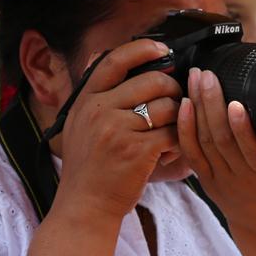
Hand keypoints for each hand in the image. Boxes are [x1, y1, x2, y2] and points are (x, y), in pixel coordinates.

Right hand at [53, 39, 181, 220]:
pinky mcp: (137, 150)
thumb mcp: (79, 124)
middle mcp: (100, 111)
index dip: (142, 49)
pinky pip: (172, 134)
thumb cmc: (88, 168)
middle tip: (175, 102)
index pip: (115, 60)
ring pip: (167, 107)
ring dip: (177, 118)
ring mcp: (118, 130)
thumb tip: (101, 55)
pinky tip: (168, 152)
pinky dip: (177, 142)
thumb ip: (94, 94)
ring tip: (169, 132)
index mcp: (87, 100)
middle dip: (172, 89)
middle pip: (152, 81)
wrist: (84, 206)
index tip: (161, 49)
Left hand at [177, 67, 255, 231]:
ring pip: (205, 142)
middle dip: (212, 104)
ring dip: (197, 107)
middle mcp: (244, 177)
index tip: (236, 102)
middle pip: (222, 140)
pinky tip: (183, 105)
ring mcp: (221, 179)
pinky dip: (185, 129)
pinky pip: (191, 153)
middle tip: (206, 75)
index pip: (253, 149)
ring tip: (195, 79)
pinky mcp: (205, 179)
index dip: (242, 127)